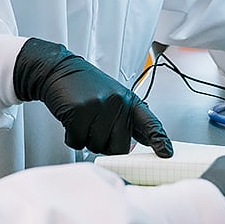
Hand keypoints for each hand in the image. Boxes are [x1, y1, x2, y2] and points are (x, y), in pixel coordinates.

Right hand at [13, 38, 172, 157]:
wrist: (58, 70)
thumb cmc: (85, 86)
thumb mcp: (112, 95)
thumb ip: (126, 118)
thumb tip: (142, 141)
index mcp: (128, 100)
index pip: (149, 123)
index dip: (159, 140)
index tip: (166, 154)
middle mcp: (117, 103)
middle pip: (119, 147)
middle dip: (104, 143)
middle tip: (94, 126)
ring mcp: (98, 106)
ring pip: (96, 146)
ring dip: (86, 139)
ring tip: (82, 119)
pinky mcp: (79, 112)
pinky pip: (77, 142)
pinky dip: (72, 137)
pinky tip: (71, 120)